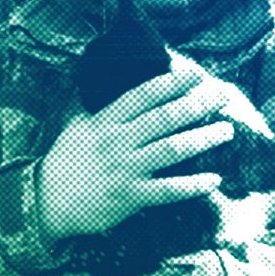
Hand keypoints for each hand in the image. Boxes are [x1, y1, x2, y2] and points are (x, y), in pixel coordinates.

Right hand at [38, 69, 233, 238]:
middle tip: (223, 94)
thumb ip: (103, 107)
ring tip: (227, 130)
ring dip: (203, 139)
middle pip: (165, 118)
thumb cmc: (65, 160)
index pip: (144, 95)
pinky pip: (169, 190)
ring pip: (173, 150)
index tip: (196, 74)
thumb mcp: (78, 125)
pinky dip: (193, 185)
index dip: (172, 82)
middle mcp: (118, 141)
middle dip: (198, 104)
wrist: (47, 201)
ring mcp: (126, 169)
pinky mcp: (131, 197)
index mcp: (106, 120)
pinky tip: (215, 179)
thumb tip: (119, 83)